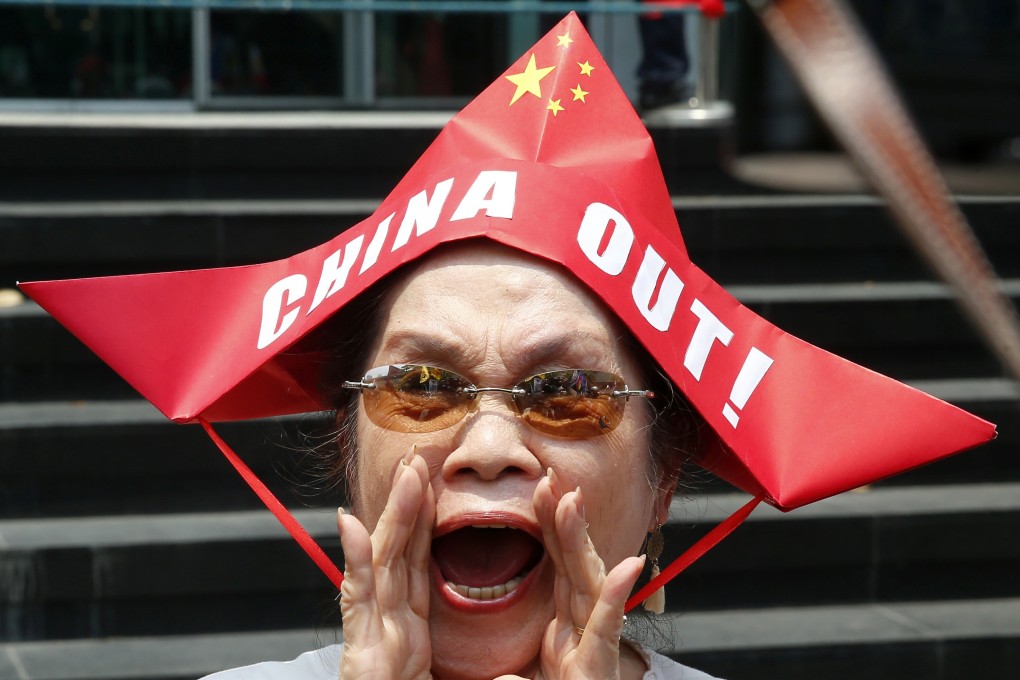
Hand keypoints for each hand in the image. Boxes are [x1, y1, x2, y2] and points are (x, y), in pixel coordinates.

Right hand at [336, 451, 435, 679]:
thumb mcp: (447, 677)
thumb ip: (451, 651)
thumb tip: (489, 646)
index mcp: (407, 636)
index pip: (419, 566)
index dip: (425, 522)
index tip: (434, 482)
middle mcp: (387, 633)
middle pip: (400, 556)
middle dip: (408, 505)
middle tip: (419, 458)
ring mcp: (371, 644)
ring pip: (382, 567)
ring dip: (391, 517)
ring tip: (406, 474)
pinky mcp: (361, 662)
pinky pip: (360, 606)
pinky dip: (356, 564)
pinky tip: (352, 526)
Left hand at [497, 469, 644, 679]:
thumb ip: (517, 679)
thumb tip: (503, 678)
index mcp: (564, 634)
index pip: (556, 570)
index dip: (550, 529)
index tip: (541, 489)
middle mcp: (581, 636)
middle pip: (571, 568)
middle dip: (564, 522)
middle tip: (551, 479)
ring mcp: (592, 652)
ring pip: (587, 587)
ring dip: (582, 542)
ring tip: (572, 502)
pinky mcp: (597, 671)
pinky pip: (604, 630)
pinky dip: (614, 598)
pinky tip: (630, 566)